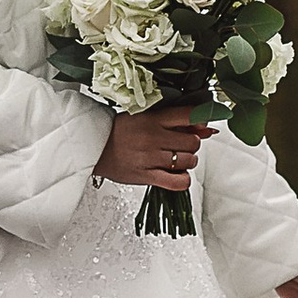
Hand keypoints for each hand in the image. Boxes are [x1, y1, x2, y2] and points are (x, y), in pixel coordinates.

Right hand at [95, 104, 210, 190]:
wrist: (93, 146)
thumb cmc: (119, 131)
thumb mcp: (145, 117)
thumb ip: (175, 122)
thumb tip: (205, 127)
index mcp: (152, 118)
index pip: (189, 115)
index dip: (202, 119)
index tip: (203, 124)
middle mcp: (153, 137)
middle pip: (193, 142)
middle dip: (192, 144)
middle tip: (183, 145)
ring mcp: (150, 158)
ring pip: (188, 161)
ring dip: (187, 161)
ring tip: (176, 159)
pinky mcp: (146, 176)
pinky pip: (177, 182)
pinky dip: (183, 180)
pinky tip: (176, 174)